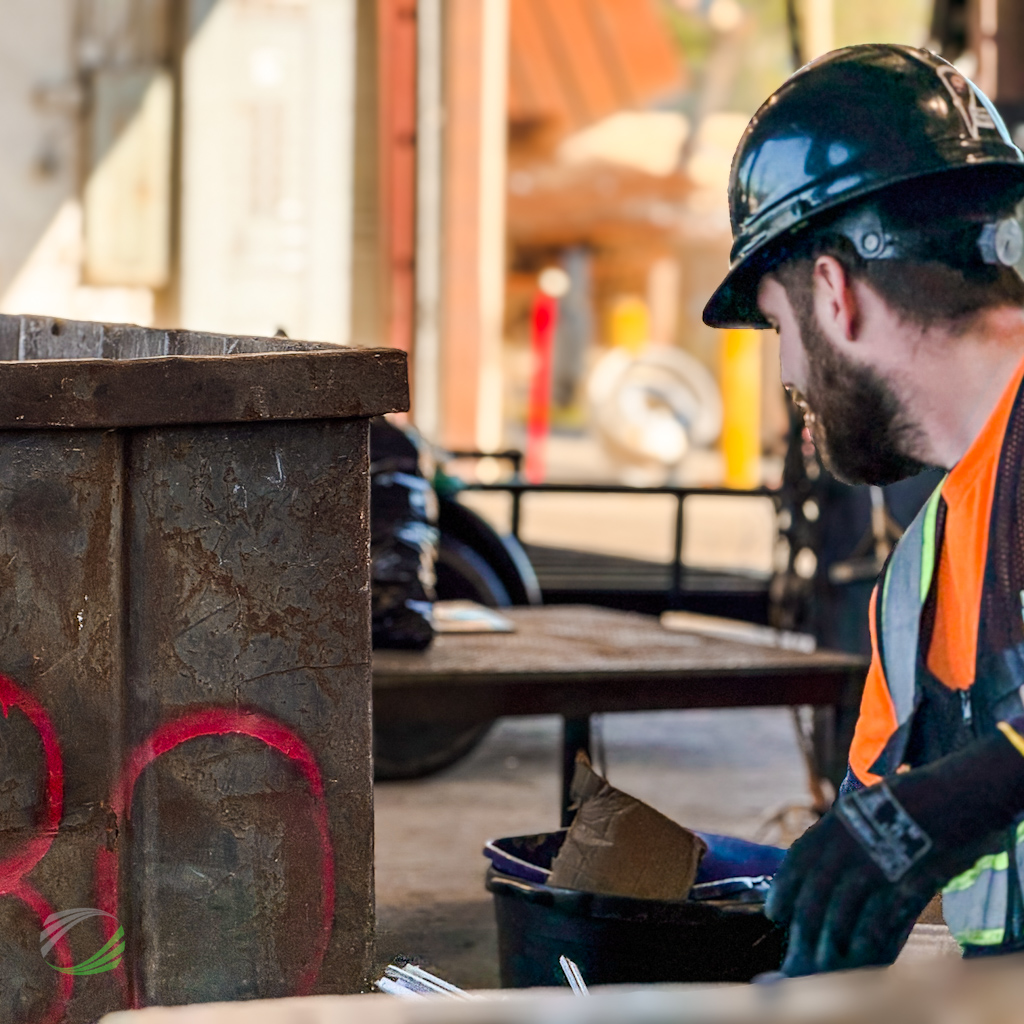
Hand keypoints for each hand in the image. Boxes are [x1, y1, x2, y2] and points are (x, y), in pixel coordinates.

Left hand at [765, 725, 1023, 974]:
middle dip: (804, 921)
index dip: (784, 891)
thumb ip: (837, 834)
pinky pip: (876, 917)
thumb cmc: (902, 804)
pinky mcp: (900, 883)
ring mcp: (873, 865)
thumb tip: (817, 862)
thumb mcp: (858, 807)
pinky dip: (865, 937)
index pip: (796, 862)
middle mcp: (845, 846)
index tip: (775, 911)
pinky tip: (858, 950)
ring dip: (831, 935)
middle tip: (799, 942)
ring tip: (825, 954)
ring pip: (840, 909)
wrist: (946, 798)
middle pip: (815, 891)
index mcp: (831, 825)